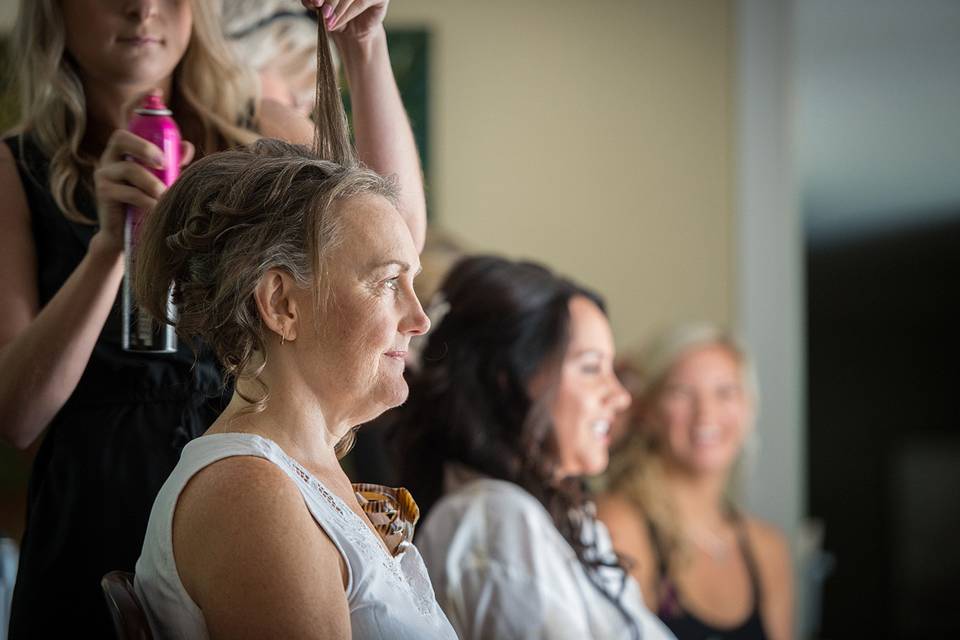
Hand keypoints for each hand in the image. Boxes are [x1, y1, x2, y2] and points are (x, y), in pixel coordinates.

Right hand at [91, 130, 194, 254]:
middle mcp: (110, 157)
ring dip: (152, 183)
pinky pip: (129, 192)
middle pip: (121, 138)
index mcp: (124, 150)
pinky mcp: (103, 193)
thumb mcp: (162, 178)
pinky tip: (157, 208)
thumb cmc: (147, 201)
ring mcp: (104, 174)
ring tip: (165, 195)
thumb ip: (173, 161)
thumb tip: (186, 148)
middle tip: (165, 164)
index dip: (142, 122)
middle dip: (145, 147)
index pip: (128, 126)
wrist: (124, 233)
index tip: (161, 136)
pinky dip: (147, 200)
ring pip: (129, 169)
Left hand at [300, 0, 387, 41]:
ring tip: (328, 21)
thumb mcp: (323, 7)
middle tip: (321, 11)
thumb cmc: (338, 15)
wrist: (355, 32)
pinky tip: (337, 23)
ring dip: (337, 8)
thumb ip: (314, 2)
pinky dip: (347, 13)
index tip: (314, 3)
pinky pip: (361, 2)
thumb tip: (309, 1)